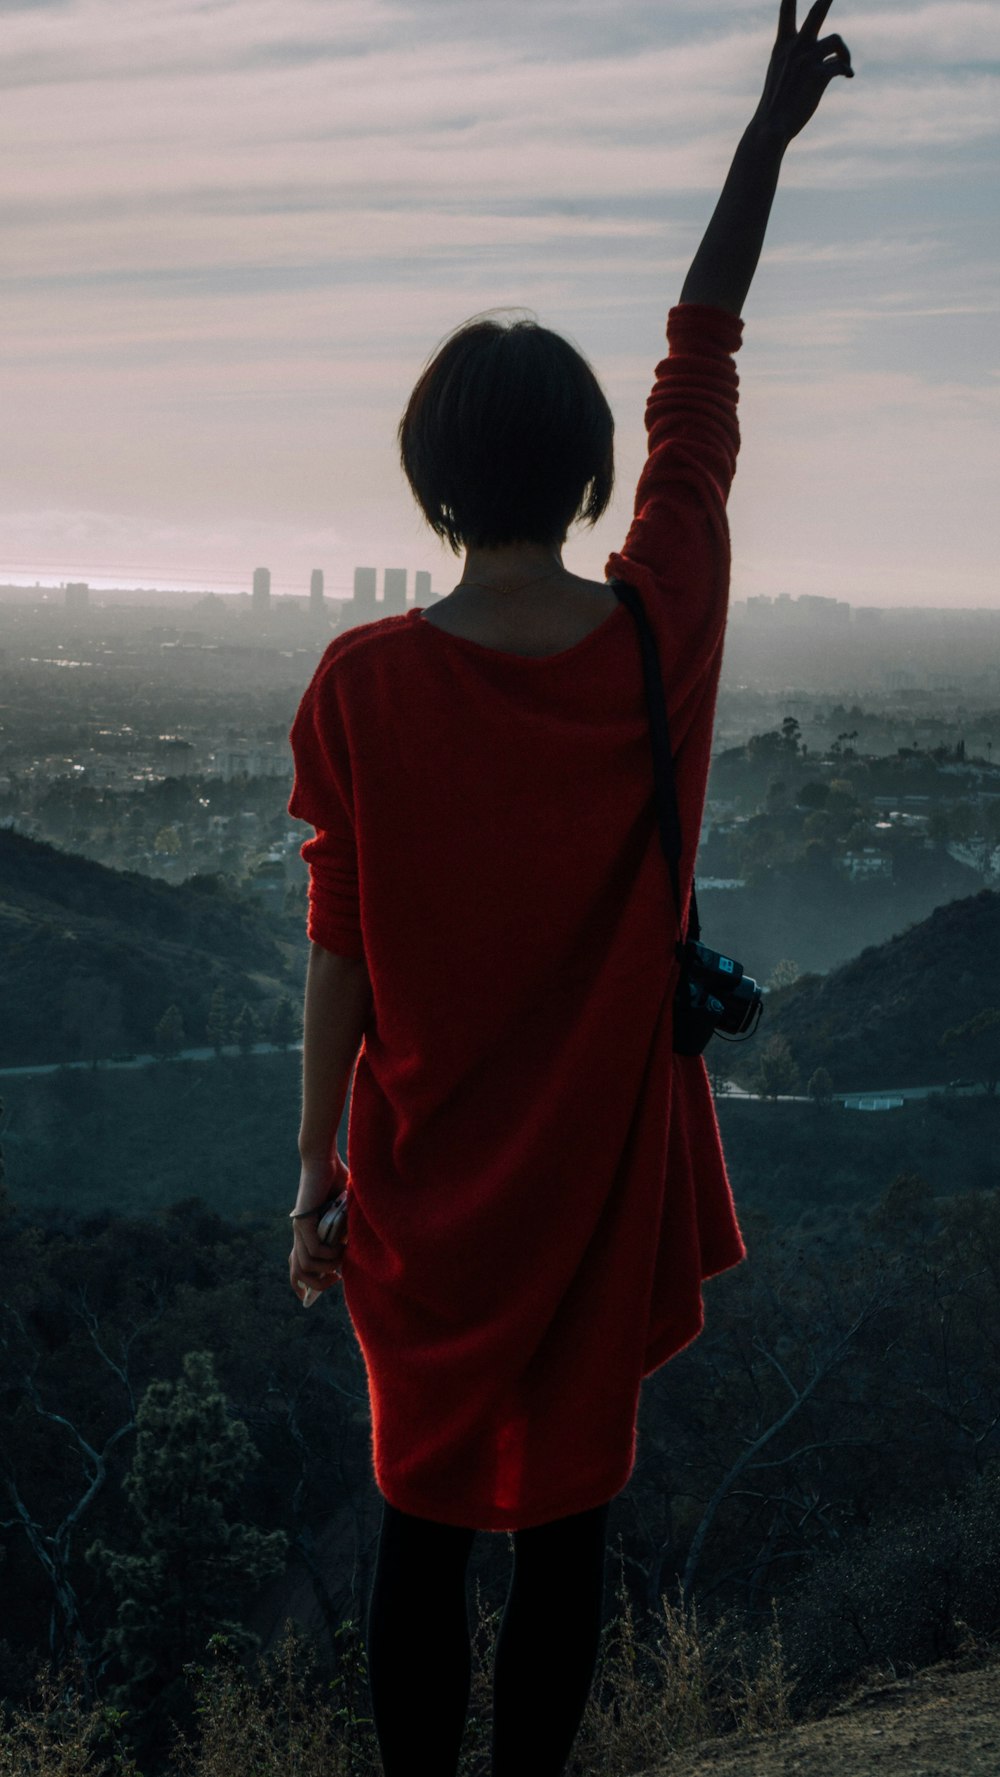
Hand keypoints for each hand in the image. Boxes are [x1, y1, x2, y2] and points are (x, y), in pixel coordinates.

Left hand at [289, 1152, 348, 1304]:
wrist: (322, 1159)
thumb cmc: (335, 1180)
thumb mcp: (343, 1211)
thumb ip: (345, 1228)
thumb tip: (353, 1248)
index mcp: (306, 1234)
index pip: (296, 1267)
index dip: (302, 1285)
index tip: (317, 1294)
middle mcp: (299, 1234)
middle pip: (298, 1273)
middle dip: (316, 1285)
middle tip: (336, 1279)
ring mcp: (299, 1228)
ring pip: (306, 1264)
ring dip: (327, 1267)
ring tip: (342, 1260)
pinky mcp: (303, 1221)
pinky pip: (313, 1249)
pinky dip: (328, 1253)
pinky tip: (341, 1245)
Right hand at [756, 0, 853, 146]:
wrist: (771, 127)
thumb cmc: (777, 103)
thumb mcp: (780, 72)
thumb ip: (796, 56)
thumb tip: (821, 55)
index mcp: (782, 44)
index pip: (787, 10)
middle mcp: (795, 47)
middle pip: (817, 12)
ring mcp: (806, 60)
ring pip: (836, 40)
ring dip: (845, 51)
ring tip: (846, 65)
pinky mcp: (817, 76)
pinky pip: (840, 65)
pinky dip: (846, 69)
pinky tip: (848, 77)